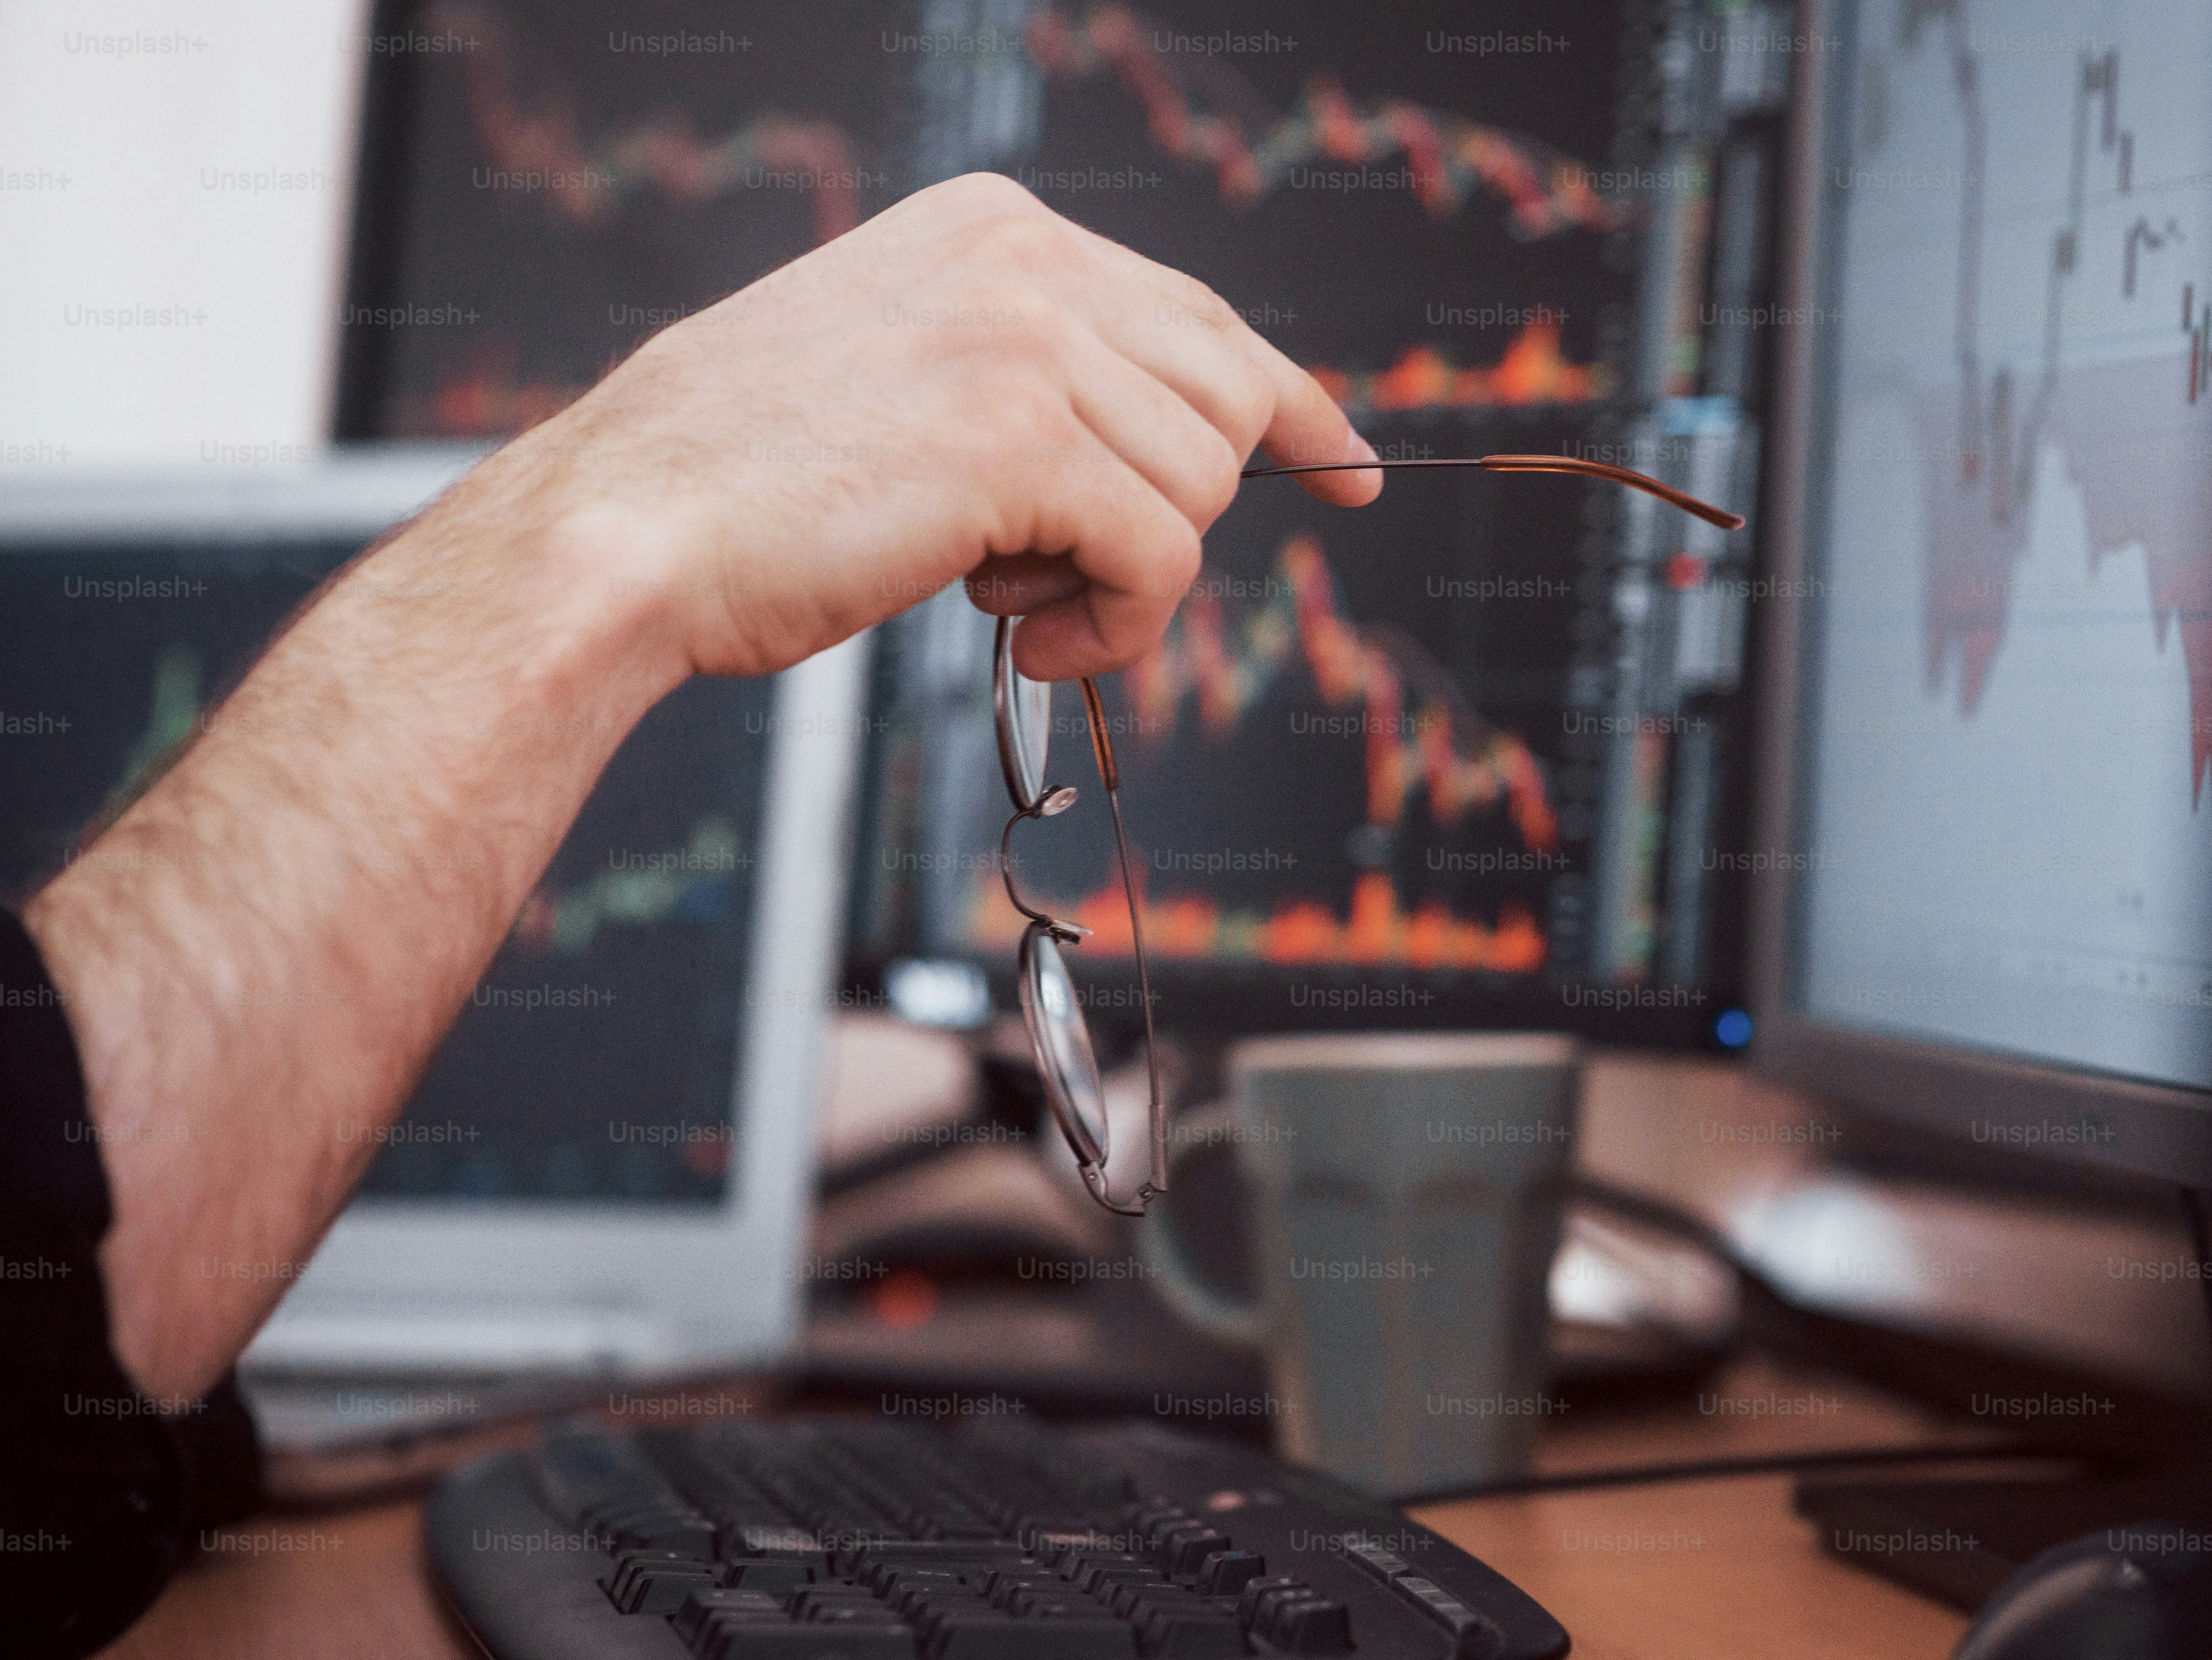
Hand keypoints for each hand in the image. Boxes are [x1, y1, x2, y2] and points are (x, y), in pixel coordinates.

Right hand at [507, 171, 1380, 681]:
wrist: (625, 532)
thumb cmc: (748, 486)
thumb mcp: (906, 383)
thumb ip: (1030, 381)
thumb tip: (1160, 451)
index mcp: (996, 231)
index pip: (1199, 314)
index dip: (1288, 401)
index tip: (1347, 463)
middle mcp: (1024, 260)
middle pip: (1226, 401)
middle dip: (1178, 511)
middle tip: (1061, 573)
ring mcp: (1026, 340)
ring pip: (1201, 488)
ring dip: (1127, 578)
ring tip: (1008, 603)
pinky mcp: (1023, 441)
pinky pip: (1164, 556)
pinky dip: (1117, 624)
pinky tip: (1028, 637)